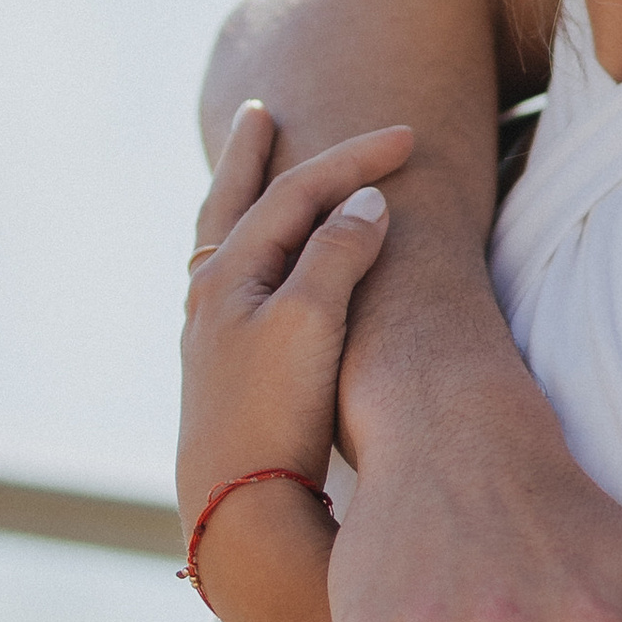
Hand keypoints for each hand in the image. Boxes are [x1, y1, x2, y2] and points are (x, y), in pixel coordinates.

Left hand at [179, 104, 414, 529]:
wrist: (237, 507)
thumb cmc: (274, 412)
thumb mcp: (312, 322)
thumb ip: (338, 253)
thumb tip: (365, 203)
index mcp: (229, 274)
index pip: (297, 193)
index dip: (355, 161)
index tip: (409, 138)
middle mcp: (212, 296)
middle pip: (233, 203)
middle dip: (250, 157)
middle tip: (258, 114)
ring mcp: (214, 334)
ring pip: (226, 244)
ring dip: (242, 200)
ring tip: (245, 174)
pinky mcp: (228, 371)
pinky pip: (235, 283)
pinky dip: (249, 252)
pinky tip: (256, 268)